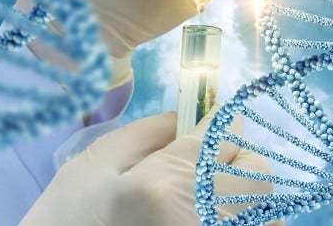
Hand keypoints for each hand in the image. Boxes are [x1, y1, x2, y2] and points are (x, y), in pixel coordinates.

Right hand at [20, 110, 281, 224]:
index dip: (221, 120)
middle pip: (255, 169)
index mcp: (165, 184)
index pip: (222, 134)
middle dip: (236, 154)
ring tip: (207, 192)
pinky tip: (211, 214)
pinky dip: (247, 215)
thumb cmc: (68, 217)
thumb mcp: (95, 164)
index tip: (215, 117)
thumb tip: (193, 117)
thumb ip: (150, 132)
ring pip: (264, 204)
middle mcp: (201, 217)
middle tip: (208, 157)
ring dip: (244, 189)